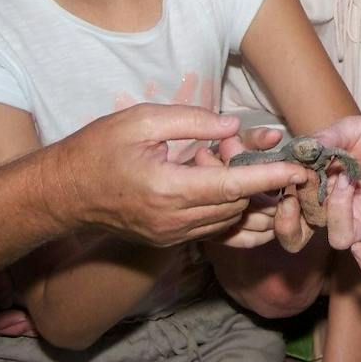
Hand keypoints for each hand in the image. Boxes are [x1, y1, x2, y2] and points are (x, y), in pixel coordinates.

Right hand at [42, 104, 304, 245]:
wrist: (61, 193)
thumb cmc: (97, 149)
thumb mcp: (142, 120)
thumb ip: (191, 121)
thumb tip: (233, 126)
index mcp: (167, 189)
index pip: (232, 187)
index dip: (270, 178)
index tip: (299, 170)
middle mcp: (173, 220)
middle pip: (236, 206)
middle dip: (262, 186)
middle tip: (278, 159)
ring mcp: (170, 235)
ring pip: (227, 221)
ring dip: (247, 200)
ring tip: (264, 174)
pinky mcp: (167, 240)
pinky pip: (211, 229)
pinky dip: (228, 211)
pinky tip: (236, 190)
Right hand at [312, 108, 360, 274]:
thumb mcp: (349, 128)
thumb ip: (324, 139)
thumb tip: (299, 151)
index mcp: (327, 184)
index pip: (297, 204)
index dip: (291, 196)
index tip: (297, 173)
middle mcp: (344, 206)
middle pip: (312, 223)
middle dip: (310, 201)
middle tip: (322, 173)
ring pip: (339, 239)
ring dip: (337, 216)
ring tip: (348, 183)